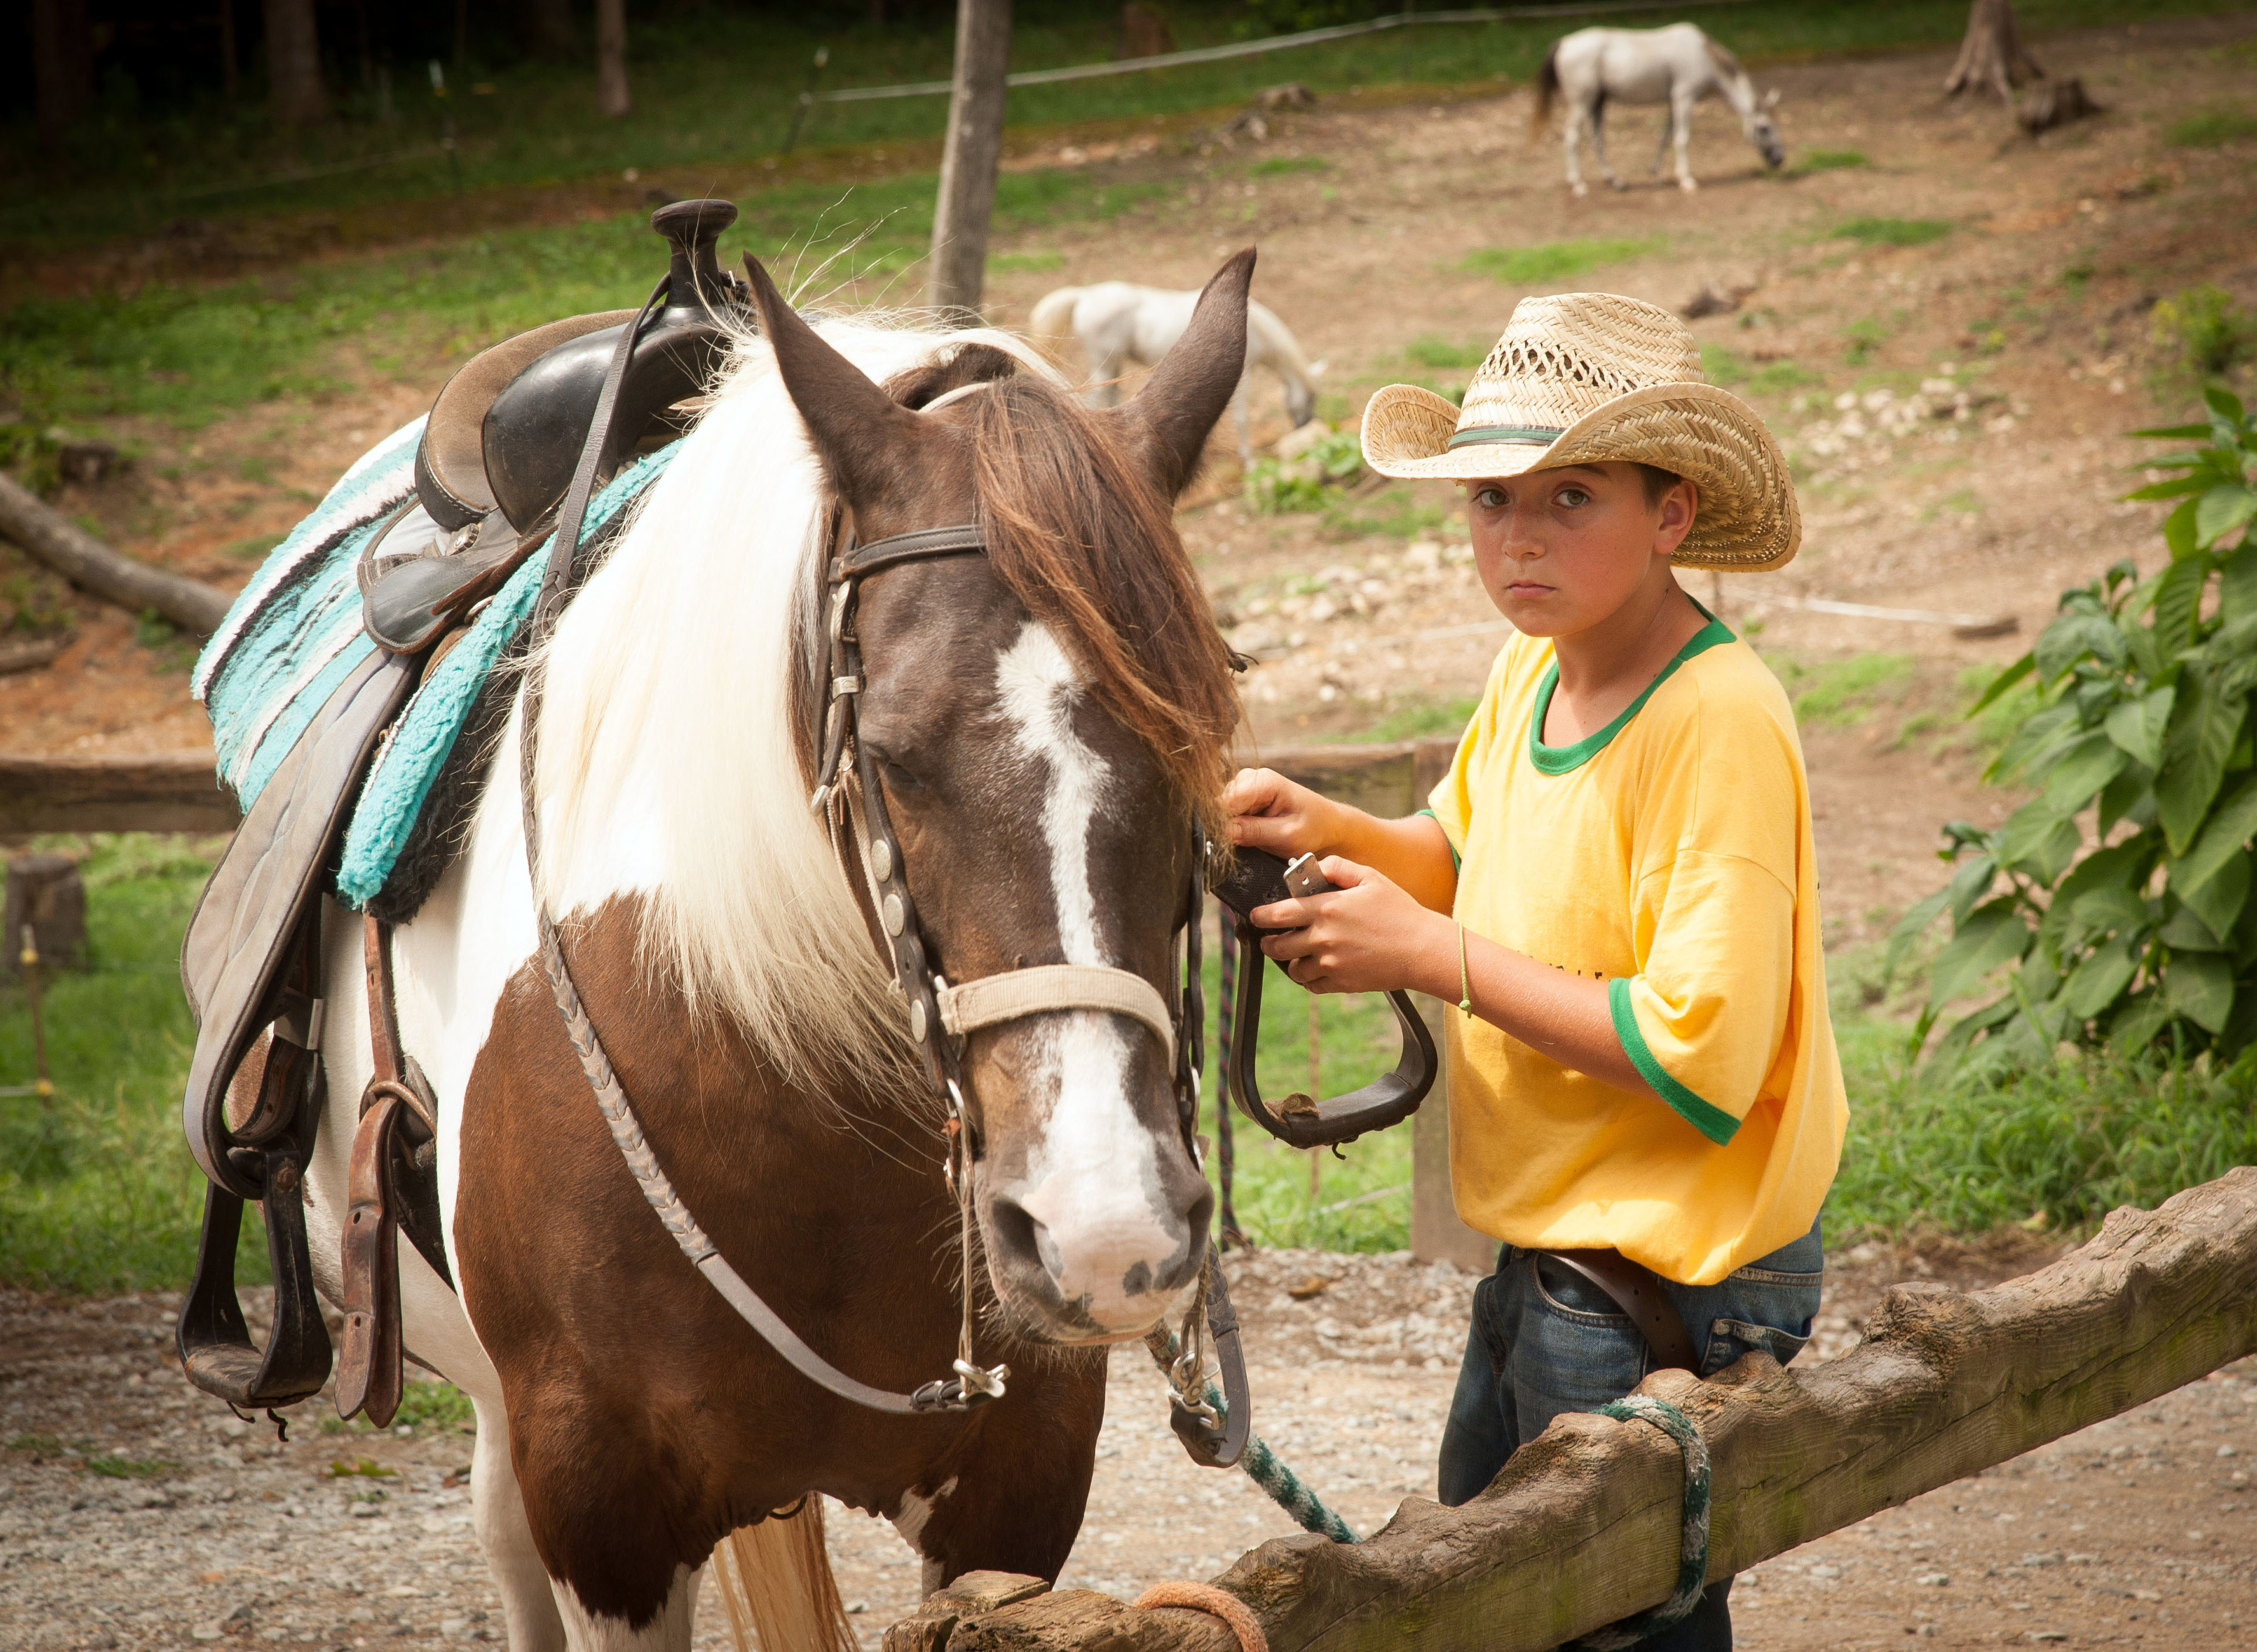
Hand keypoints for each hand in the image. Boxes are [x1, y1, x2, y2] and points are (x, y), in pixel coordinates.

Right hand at [1221, 767, 1339, 860]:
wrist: (1327, 828)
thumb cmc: (1314, 829)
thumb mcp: (1287, 835)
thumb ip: (1256, 831)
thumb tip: (1226, 830)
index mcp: (1264, 780)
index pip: (1229, 799)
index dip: (1230, 821)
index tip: (1242, 838)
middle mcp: (1252, 779)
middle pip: (1222, 802)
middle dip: (1232, 823)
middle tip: (1256, 838)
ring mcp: (1247, 789)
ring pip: (1222, 809)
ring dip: (1235, 826)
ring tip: (1260, 834)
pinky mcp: (1245, 800)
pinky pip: (1228, 814)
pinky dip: (1237, 826)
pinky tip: (1254, 832)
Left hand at [1252, 857, 1454, 997]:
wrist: (1422, 949)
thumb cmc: (1399, 911)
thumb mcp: (1371, 878)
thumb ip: (1339, 868)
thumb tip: (1317, 865)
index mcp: (1326, 909)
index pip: (1279, 913)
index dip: (1260, 915)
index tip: (1255, 916)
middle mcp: (1323, 938)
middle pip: (1278, 946)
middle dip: (1268, 943)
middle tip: (1269, 940)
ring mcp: (1331, 963)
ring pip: (1293, 969)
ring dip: (1291, 963)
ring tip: (1297, 956)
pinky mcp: (1341, 983)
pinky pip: (1312, 986)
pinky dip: (1310, 979)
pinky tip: (1318, 969)